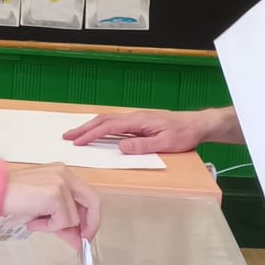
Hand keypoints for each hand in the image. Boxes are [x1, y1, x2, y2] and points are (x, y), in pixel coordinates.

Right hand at [1, 164, 100, 246]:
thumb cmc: (12, 199)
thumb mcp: (42, 209)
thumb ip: (62, 221)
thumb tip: (79, 242)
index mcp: (62, 173)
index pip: (88, 195)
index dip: (91, 216)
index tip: (85, 234)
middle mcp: (65, 174)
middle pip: (93, 201)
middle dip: (89, 225)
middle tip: (81, 242)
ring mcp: (61, 182)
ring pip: (74, 217)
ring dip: (56, 226)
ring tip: (35, 222)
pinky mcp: (55, 193)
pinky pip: (63, 221)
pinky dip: (49, 226)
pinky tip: (32, 221)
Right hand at [63, 109, 219, 154]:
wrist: (197, 125)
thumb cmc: (184, 134)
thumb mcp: (165, 143)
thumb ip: (143, 146)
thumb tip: (120, 147)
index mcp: (138, 121)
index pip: (109, 127)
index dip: (91, 134)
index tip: (77, 142)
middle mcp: (135, 117)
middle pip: (104, 120)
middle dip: (84, 128)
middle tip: (67, 136)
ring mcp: (137, 119)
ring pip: (108, 120)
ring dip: (91, 127)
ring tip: (77, 135)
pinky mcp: (140, 123)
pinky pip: (116, 124)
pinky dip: (102, 128)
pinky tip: (98, 133)